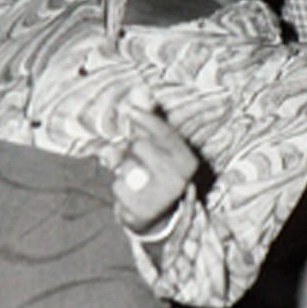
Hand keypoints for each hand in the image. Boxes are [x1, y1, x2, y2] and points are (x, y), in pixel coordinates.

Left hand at [110, 89, 198, 234]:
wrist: (156, 216)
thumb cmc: (156, 172)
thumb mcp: (158, 146)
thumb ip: (150, 120)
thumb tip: (140, 91)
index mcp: (187, 161)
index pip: (165, 134)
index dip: (146, 119)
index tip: (130, 109)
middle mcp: (179, 179)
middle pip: (140, 147)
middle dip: (131, 148)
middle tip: (134, 157)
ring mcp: (161, 197)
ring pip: (126, 167)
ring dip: (123, 168)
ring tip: (133, 177)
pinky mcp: (142, 210)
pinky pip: (118, 186)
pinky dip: (119, 187)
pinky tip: (130, 193)